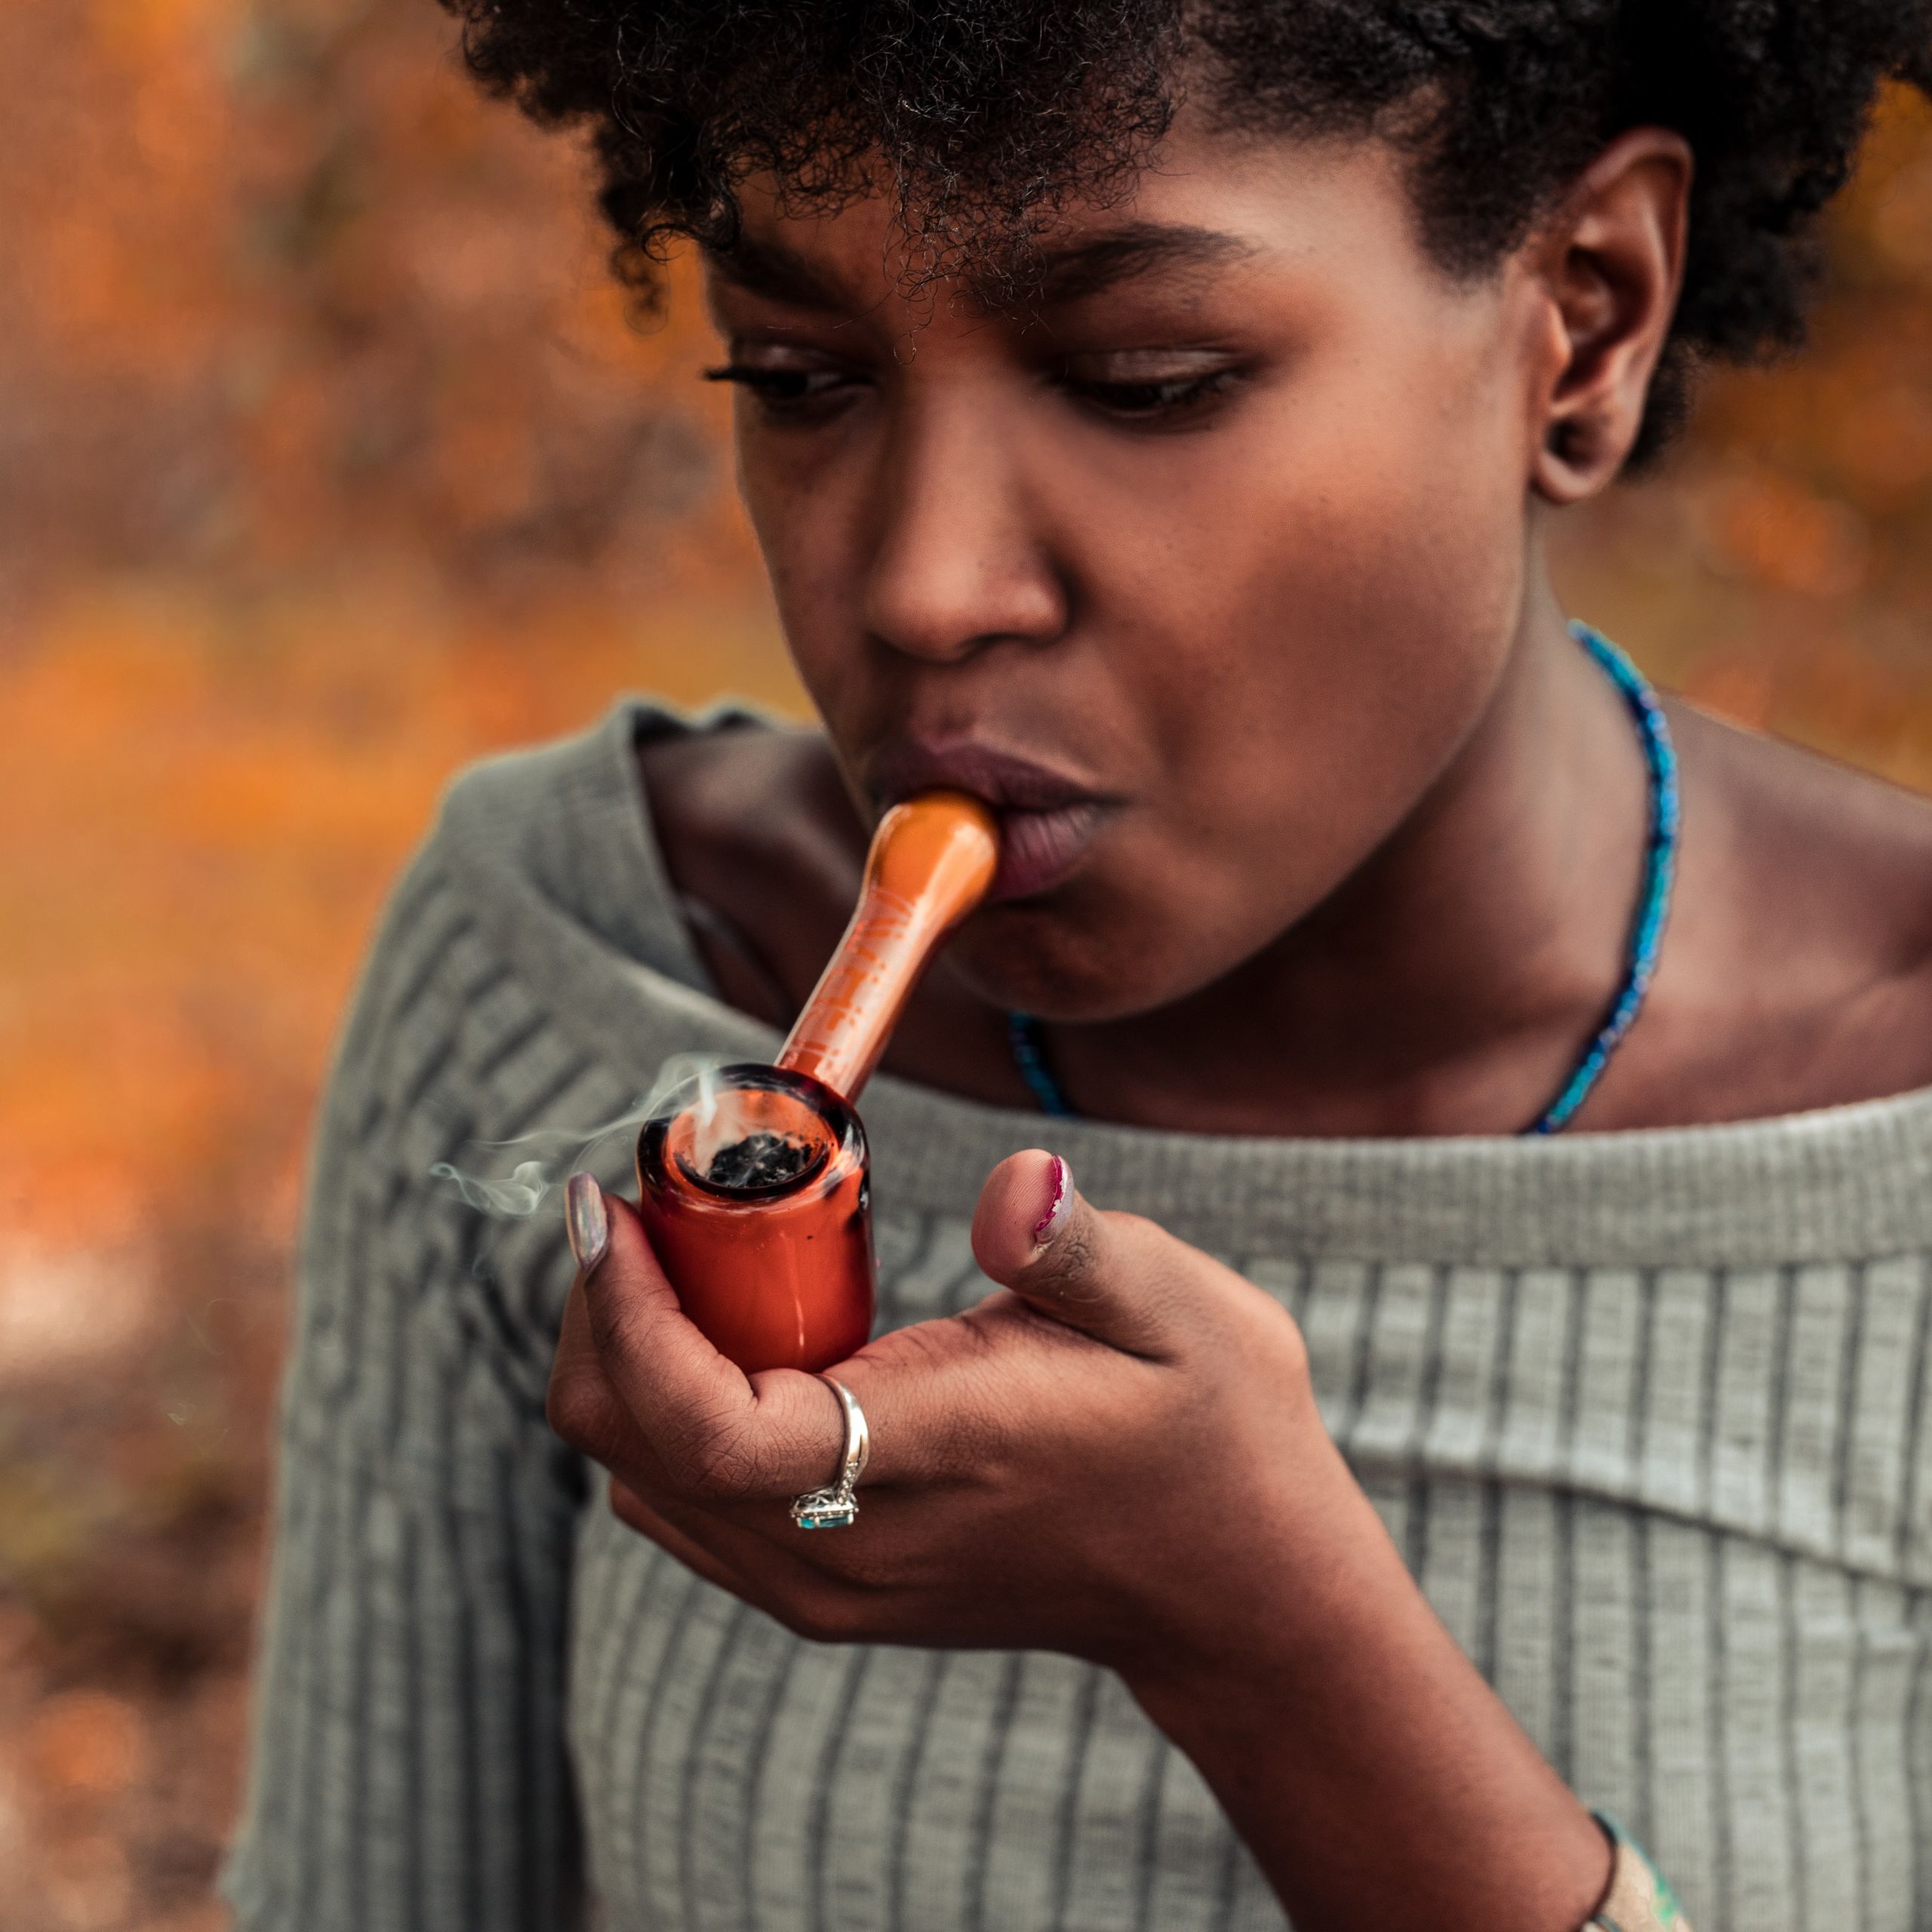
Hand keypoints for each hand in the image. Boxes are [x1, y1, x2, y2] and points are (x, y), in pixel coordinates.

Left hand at [547, 1149, 1343, 1676]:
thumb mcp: (1183, 1310)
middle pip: (636, 1453)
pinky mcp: (827, 1586)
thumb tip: (1014, 1182)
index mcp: (922, 1461)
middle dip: (606, 1319)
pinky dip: (664, 1412)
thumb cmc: (1213, 1433)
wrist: (1232, 1591)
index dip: (631, 1315)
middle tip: (646, 1205)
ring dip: (629, 1365)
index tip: (612, 1204)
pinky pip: (685, 1505)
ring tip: (677, 1254)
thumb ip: (1080, 1247)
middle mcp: (846, 1547)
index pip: (709, 1426)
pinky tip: (726, 1330)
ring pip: (643, 1484)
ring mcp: (827, 1582)